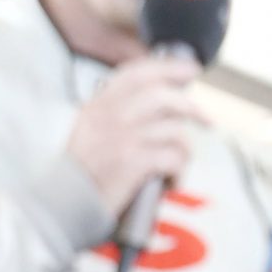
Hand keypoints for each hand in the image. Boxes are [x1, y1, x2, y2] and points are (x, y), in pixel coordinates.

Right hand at [65, 54, 200, 217]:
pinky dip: (179, 173)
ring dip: (184, 151)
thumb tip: (165, 98)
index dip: (167, 68)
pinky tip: (171, 182)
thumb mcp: (92, 130)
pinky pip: (173, 159)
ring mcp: (121, 138)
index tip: (190, 69)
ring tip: (176, 166)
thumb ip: (118, 111)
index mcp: (98, 105)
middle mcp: (109, 116)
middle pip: (162, 97)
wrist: (64, 203)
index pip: (136, 74)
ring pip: (173, 130)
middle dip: (191, 107)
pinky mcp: (132, 163)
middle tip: (208, 120)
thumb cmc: (84, 171)